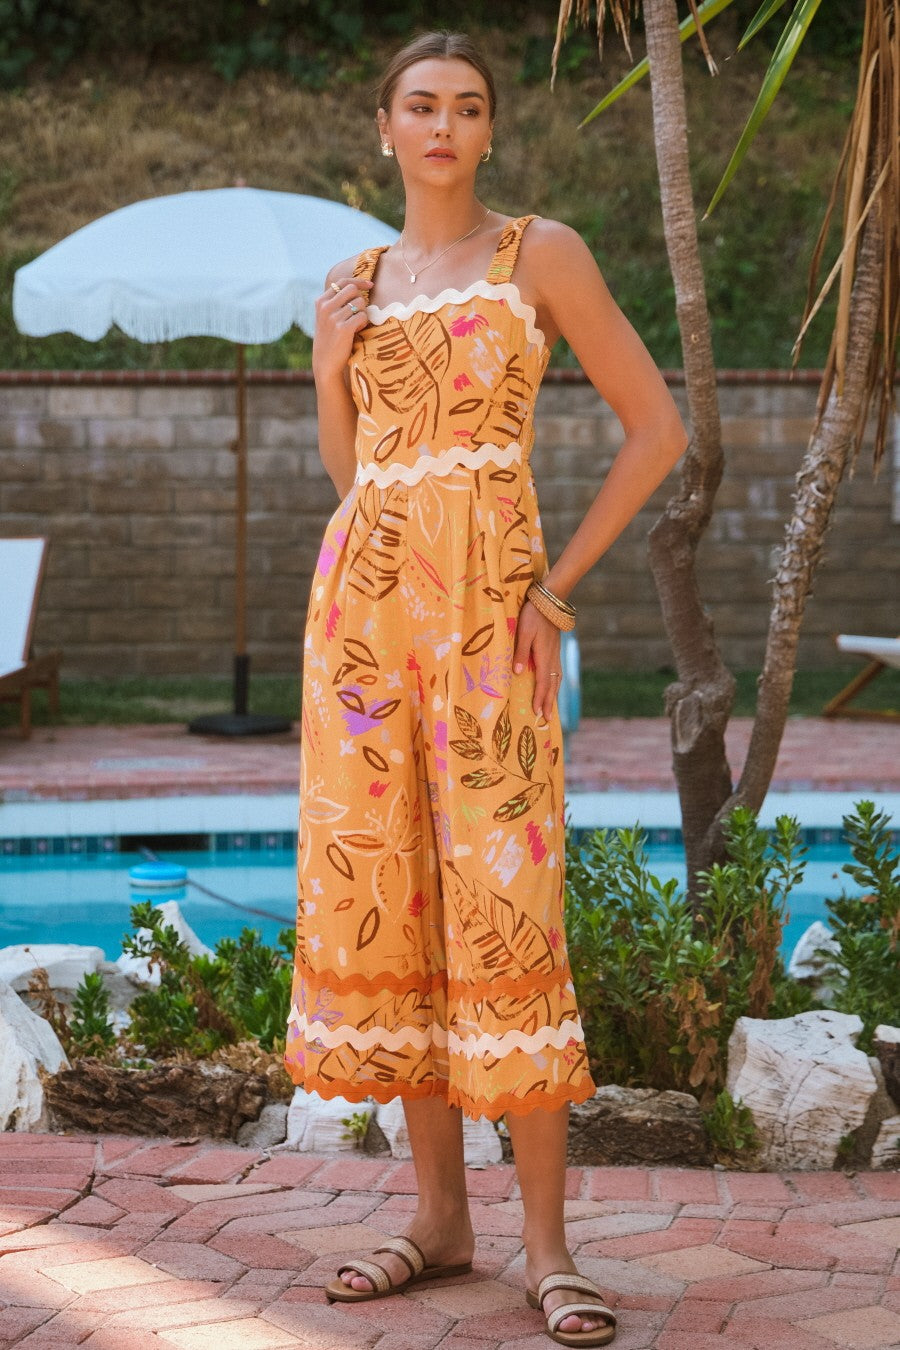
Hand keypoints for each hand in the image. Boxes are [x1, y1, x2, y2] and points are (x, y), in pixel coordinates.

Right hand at [312, 275, 371, 382]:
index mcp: (321, 302)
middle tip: (358, 314)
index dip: (358, 281)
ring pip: (360, 303)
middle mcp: (326, 307)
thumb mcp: (326, 317)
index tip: (370, 284)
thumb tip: (357, 287)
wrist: (325, 363)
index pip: (342, 282)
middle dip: (360, 300)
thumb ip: (336, 302)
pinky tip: (357, 331)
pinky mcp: (343, 328)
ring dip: (363, 313)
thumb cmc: (330, 339)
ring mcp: (334, 317)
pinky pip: (363, 316)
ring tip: (356, 325)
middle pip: (353, 290)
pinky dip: (363, 323)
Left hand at [512, 601, 561, 721]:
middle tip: (547, 720)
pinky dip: (555, 684)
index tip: (537, 714)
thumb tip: (518, 674)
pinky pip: (557, 672)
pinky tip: (552, 686)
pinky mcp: (555, 649)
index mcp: (544, 656)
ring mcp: (556, 654)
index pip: (543, 683)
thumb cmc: (533, 615)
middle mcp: (552, 658)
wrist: (550, 601)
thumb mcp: (524, 632)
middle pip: (552, 685)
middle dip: (549, 703)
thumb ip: (521, 652)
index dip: (540, 699)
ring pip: (556, 680)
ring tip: (551, 708)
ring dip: (553, 695)